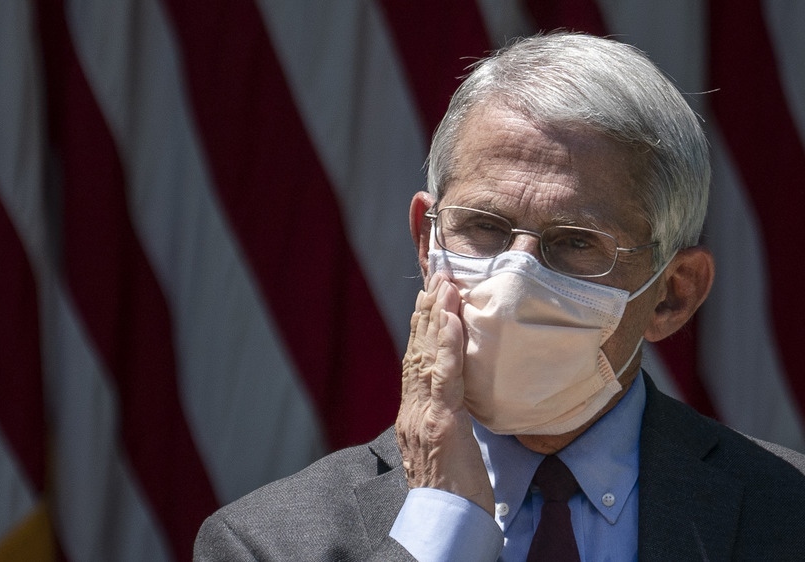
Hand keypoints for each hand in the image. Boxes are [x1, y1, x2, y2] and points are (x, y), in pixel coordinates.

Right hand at [395, 272, 494, 514]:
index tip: (429, 298)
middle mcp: (410, 411)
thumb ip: (444, 422)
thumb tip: (453, 403)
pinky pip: (444, 376)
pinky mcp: (440, 424)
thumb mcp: (444, 451)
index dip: (421, 329)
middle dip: (426, 311)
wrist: (443, 525)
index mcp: (411, 416)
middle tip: (437, 276)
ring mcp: (422, 416)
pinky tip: (452, 318)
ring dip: (436, 316)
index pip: (414, 363)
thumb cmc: (451, 495)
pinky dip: (447, 344)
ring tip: (444, 284)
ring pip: (426, 356)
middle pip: (416, 351)